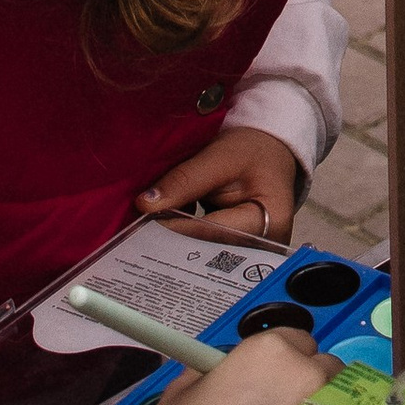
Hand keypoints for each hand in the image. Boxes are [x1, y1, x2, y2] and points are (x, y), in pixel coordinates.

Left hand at [136, 125, 303, 247]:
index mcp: (269, 223)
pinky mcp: (237, 250)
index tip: (140, 229)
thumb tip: (146, 205)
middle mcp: (264, 246)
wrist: (269, 150)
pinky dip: (184, 239)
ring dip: (175, 243)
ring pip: (204, 254)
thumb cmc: (253, 149)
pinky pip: (205, 249)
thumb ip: (185, 180)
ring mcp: (251, 252)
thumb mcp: (219, 157)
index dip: (175, 231)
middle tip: (135, 237)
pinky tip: (162, 232)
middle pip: (209, 251)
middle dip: (172, 243)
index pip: (213, 233)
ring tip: (144, 236)